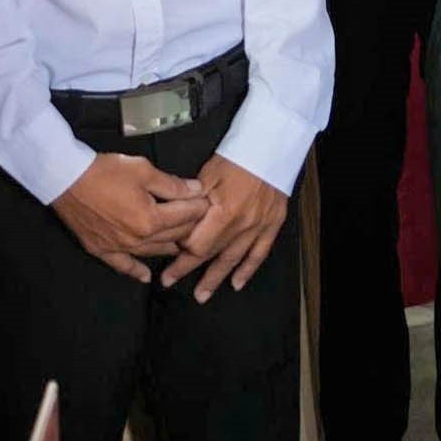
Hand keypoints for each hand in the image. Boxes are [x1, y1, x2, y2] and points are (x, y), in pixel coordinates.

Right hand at [51, 153, 207, 282]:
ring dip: (170, 247)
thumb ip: (172, 185)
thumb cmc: (106, 171)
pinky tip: (146, 277)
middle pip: (173, 236)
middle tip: (202, 220)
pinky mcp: (102, 250)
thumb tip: (196, 191)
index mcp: (151, 219)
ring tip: (184, 243)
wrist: (67, 179)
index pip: (185, 216)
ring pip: (154, 252)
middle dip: (191, 226)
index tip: (210, 201)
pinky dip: (136, 272)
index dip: (200, 207)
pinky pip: (123, 266)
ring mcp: (120, 248)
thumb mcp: (143, 170)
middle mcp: (138, 240)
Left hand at [160, 155, 287, 303]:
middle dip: (188, 268)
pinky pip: (259, 254)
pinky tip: (237, 283)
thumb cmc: (236, 156)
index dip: (181, 249)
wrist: (271, 145)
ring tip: (201, 295)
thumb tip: (176, 221)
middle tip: (169, 281)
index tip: (168, 253)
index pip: (197, 242)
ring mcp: (258, 227)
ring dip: (215, 278)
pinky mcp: (272, 225)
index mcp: (223, 212)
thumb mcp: (208, 175)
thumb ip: (192, 201)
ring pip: (233, 259)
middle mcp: (241, 225)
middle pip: (211, 253)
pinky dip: (248, 270)